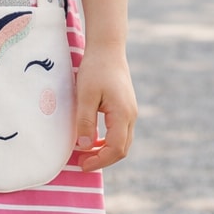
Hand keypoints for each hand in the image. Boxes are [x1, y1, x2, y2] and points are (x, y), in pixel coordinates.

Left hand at [73, 48, 136, 171]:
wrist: (108, 49)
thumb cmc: (95, 69)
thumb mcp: (85, 95)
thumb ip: (86, 122)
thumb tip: (85, 146)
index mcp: (122, 114)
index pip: (116, 149)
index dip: (99, 161)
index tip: (82, 164)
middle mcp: (131, 115)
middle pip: (122, 149)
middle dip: (103, 159)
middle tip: (82, 162)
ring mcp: (130, 112)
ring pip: (123, 141)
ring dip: (106, 151)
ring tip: (86, 153)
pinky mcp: (126, 107)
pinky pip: (120, 131)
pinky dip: (108, 141)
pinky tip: (93, 139)